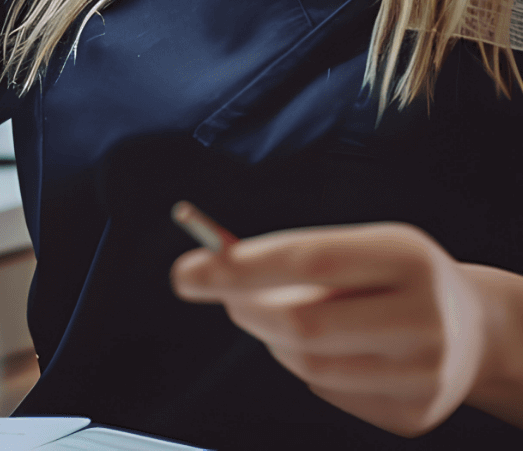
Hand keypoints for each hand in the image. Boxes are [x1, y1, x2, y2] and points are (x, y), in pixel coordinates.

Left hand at [171, 221, 489, 435]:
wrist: (475, 330)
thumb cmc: (392, 274)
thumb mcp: (359, 245)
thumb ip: (293, 254)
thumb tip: (213, 270)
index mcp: (407, 257)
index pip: (312, 260)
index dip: (243, 267)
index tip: (187, 271)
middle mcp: (425, 318)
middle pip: (305, 324)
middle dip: (244, 307)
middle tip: (215, 291)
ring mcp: (425, 375)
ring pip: (309, 364)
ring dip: (270, 337)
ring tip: (269, 313)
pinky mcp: (415, 416)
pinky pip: (329, 392)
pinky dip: (306, 366)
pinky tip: (324, 347)